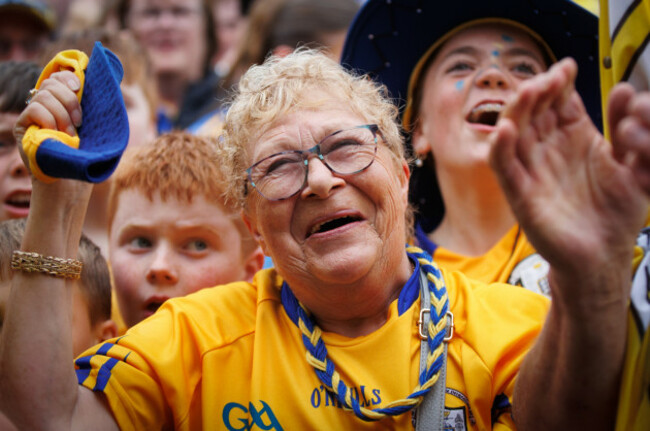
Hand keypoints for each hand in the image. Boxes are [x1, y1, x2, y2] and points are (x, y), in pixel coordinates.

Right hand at [14, 71, 90, 204]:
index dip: (69, 77)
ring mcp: (31, 117)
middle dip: (70, 99)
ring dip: (63, 114)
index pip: (59, 76)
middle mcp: (45, 107)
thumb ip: (99, 106)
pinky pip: (34, 108)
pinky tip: (57, 134)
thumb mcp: (99, 129)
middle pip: (51, 82)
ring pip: (44, 94)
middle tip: (79, 122)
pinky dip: (50, 119)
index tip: (81, 88)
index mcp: (63, 105)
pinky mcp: (21, 127)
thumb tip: (115, 80)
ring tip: (71, 134)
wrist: (71, 186)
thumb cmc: (87, 160)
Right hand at [489, 58, 645, 302]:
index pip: (559, 101)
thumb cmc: (617, 212)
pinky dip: (500, 149)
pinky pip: (504, 168)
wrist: (604, 256)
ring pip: (514, 133)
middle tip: (548, 78)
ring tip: (529, 92)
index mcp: (573, 137)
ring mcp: (530, 170)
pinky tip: (506, 130)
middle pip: (533, 111)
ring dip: (517, 111)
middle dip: (538, 92)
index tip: (567, 67)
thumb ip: (628, 128)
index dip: (560, 83)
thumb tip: (626, 90)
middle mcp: (548, 149)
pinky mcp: (519, 195)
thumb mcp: (633, 164)